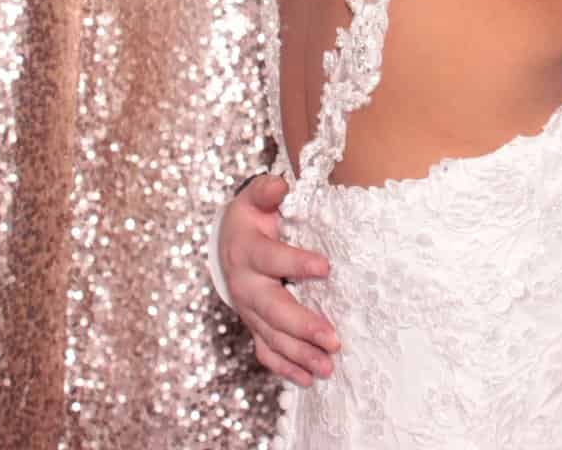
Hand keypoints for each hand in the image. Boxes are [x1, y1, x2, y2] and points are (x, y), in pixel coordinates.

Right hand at [219, 174, 338, 383]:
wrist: (228, 242)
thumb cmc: (251, 218)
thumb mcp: (254, 198)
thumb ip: (266, 191)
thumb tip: (278, 183)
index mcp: (248, 252)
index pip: (271, 258)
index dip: (296, 263)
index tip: (325, 267)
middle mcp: (246, 286)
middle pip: (273, 309)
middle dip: (302, 326)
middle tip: (333, 338)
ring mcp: (249, 310)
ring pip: (272, 336)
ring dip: (300, 354)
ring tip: (328, 366)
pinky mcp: (255, 325)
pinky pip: (266, 351)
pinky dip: (286, 367)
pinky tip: (309, 379)